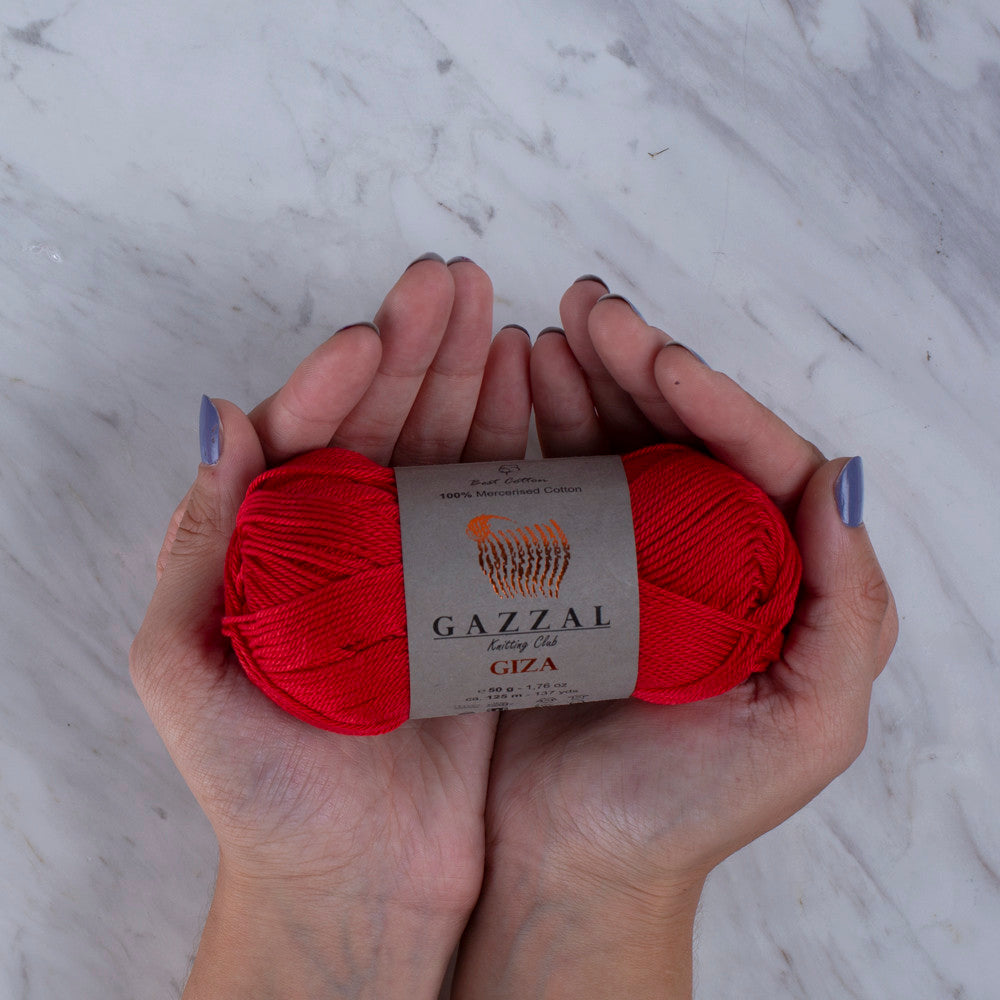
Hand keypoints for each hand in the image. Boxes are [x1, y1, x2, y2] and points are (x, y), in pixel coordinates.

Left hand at [130, 256, 530, 999]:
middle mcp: (349, 545)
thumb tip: (220, 423)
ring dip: (469, 379)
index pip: (304, 437)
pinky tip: (528, 393)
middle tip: (453, 281)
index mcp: (276, 549)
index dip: (337, 380)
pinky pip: (496, 507)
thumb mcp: (186, 675)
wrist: (356, 881)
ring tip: (496, 316)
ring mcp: (418, 566)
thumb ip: (194, 554)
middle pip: (383, 425)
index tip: (372, 335)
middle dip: (416, 349)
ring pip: (445, 451)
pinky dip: (512, 446)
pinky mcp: (475, 600)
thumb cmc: (260, 789)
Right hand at [452, 280, 897, 998]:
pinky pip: (559, 480)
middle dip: (638, 363)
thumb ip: (848, 609)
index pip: (758, 462)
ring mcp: (630, 557)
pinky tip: (518, 382)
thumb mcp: (807, 727)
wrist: (572, 861)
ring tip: (547, 327)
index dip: (712, 400)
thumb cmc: (687, 807)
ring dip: (585, 377)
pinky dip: (541, 426)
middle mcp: (707, 557)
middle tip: (585, 310)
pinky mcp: (563, 570)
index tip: (654, 357)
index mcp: (776, 581)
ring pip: (618, 442)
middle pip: (682, 435)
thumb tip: (845, 478)